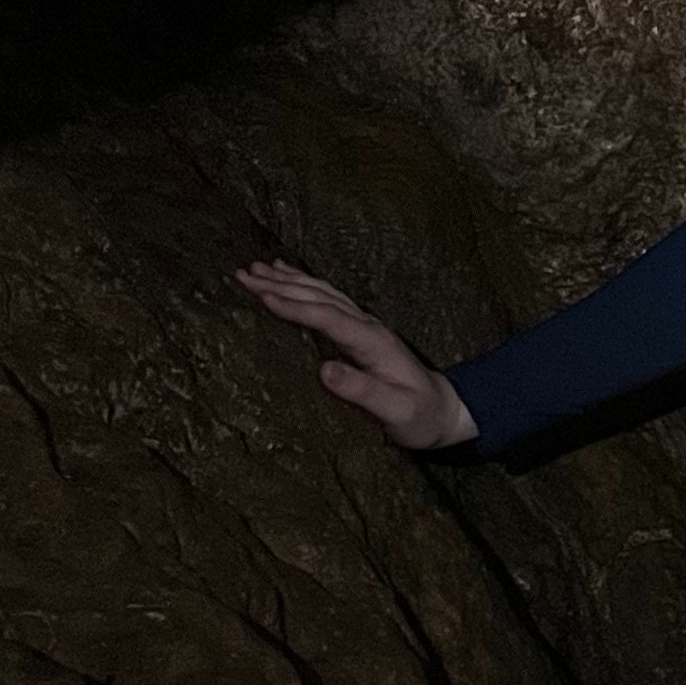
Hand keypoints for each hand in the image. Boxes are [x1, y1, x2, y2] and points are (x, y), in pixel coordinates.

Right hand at [233, 259, 476, 449]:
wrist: (442, 410)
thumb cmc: (419, 415)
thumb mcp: (395, 411)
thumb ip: (363, 392)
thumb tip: (325, 371)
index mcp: (373, 342)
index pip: (328, 317)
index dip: (295, 307)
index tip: (263, 297)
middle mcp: (368, 327)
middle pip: (320, 298)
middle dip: (281, 285)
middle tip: (243, 274)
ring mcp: (364, 326)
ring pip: (322, 294)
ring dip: (288, 280)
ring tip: (255, 268)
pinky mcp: (359, 332)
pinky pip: (327, 302)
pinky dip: (303, 287)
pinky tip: (286, 276)